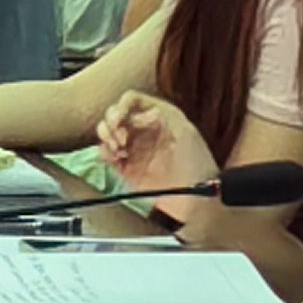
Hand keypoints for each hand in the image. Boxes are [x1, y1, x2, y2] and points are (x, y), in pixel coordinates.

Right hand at [92, 89, 221, 213]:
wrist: (197, 200)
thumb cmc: (198, 166)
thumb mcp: (186, 133)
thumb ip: (164, 115)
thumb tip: (139, 113)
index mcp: (158, 118)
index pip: (132, 101)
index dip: (121, 106)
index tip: (119, 119)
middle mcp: (143, 130)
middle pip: (114, 114)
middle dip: (110, 123)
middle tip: (118, 137)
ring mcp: (134, 149)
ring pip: (106, 133)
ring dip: (105, 136)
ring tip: (116, 148)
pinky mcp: (127, 168)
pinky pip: (106, 155)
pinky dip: (104, 153)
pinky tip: (114, 158)